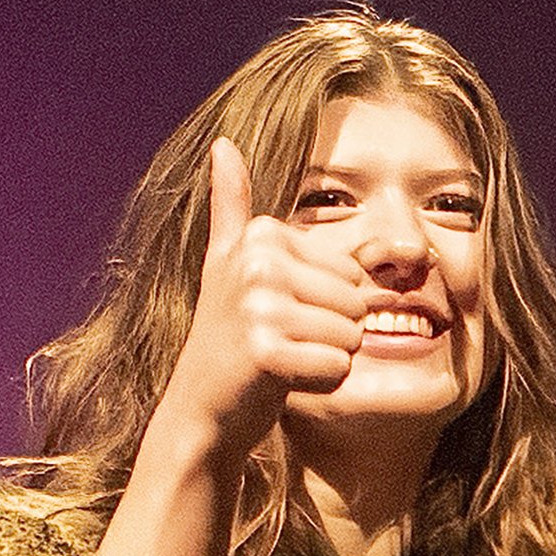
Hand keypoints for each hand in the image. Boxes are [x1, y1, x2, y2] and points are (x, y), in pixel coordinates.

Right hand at [161, 141, 370, 465]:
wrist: (200, 410)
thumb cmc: (227, 340)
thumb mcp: (227, 265)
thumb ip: (231, 206)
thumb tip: (223, 144)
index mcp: (261, 236)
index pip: (351, 272)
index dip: (328, 305)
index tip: (281, 317)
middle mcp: (258, 264)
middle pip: (356, 302)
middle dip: (331, 335)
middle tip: (284, 345)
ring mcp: (260, 307)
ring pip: (350, 337)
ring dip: (325, 361)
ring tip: (282, 362)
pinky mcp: (266, 353)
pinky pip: (336, 368)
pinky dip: (319, 385)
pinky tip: (282, 382)